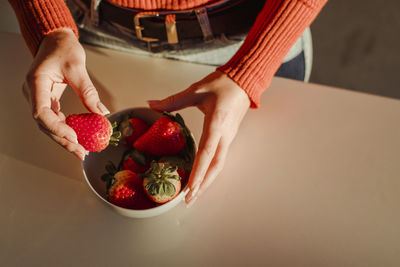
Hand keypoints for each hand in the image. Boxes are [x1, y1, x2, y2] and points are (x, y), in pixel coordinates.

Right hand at [23, 28, 108, 159]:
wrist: (55, 40)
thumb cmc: (63, 48)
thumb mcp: (77, 67)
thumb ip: (88, 91)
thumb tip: (102, 113)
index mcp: (36, 83)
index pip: (41, 113)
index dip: (57, 128)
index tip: (74, 136)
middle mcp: (33, 93)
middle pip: (45, 124)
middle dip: (62, 140)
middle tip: (81, 152)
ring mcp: (39, 97)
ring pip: (49, 124)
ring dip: (64, 138)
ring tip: (81, 150)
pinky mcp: (47, 99)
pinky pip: (55, 118)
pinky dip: (66, 128)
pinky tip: (78, 137)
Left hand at [148, 70, 249, 204]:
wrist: (243, 82)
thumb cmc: (222, 84)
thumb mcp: (197, 90)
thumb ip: (174, 100)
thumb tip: (152, 104)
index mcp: (217, 123)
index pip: (207, 152)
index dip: (198, 171)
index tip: (190, 187)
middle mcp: (225, 135)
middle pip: (216, 166)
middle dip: (203, 185)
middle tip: (189, 200)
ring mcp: (228, 137)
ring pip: (219, 164)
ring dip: (208, 181)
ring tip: (195, 195)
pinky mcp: (228, 137)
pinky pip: (220, 158)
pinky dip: (211, 171)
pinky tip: (203, 177)